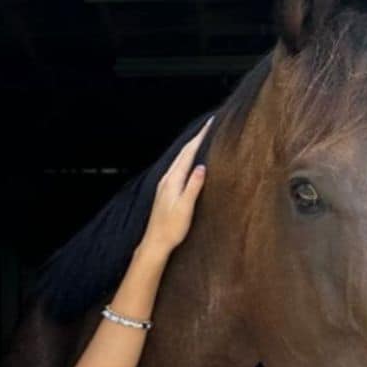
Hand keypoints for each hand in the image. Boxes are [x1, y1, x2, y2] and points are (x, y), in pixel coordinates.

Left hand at [141, 116, 212, 257]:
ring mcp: (164, 184)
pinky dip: (186, 159)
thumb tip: (201, 167)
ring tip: (202, 139)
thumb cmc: (171, 228)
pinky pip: (177, 168)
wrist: (155, 243)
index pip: (189, 153)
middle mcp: (167, 179)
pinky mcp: (165, 191)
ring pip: (180, 160)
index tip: (210, 124)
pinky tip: (189, 163)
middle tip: (209, 126)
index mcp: (173, 180)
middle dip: (197, 138)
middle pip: (183, 153)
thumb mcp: (185, 207)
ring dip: (191, 148)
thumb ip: (193, 186)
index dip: (200, 137)